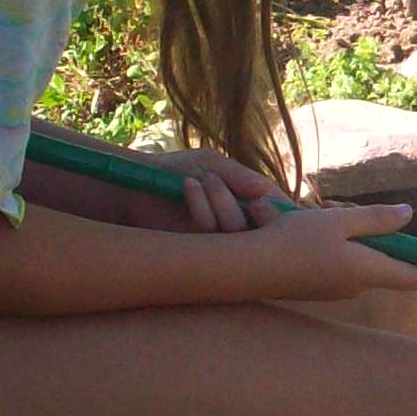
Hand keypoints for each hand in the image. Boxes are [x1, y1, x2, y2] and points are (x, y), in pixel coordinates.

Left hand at [133, 146, 285, 234]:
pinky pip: (211, 235)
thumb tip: (266, 192)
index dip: (280, 211)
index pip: (278, 215)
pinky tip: (188, 187)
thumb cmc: (174, 169)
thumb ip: (241, 176)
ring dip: (222, 202)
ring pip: (237, 232)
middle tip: (232, 186)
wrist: (135, 182)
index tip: (268, 197)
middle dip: (250, 205)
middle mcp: (235, 226)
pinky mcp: (195, 251)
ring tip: (204, 180)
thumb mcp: (212, 164)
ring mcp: (216, 241)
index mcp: (246, 205)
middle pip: (265, 229)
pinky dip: (202, 208)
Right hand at [238, 202, 416, 298]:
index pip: (412, 277)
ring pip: (355, 256)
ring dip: (346, 231)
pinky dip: (329, 243)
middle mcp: (354, 286)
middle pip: (381, 260)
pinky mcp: (314, 287)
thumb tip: (409, 215)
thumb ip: (376, 219)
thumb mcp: (338, 221)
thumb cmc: (294, 241)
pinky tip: (303, 227)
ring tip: (318, 211)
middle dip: (372, 230)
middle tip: (344, 207)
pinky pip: (335, 262)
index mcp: (366, 272)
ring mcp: (333, 290)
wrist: (247, 268)